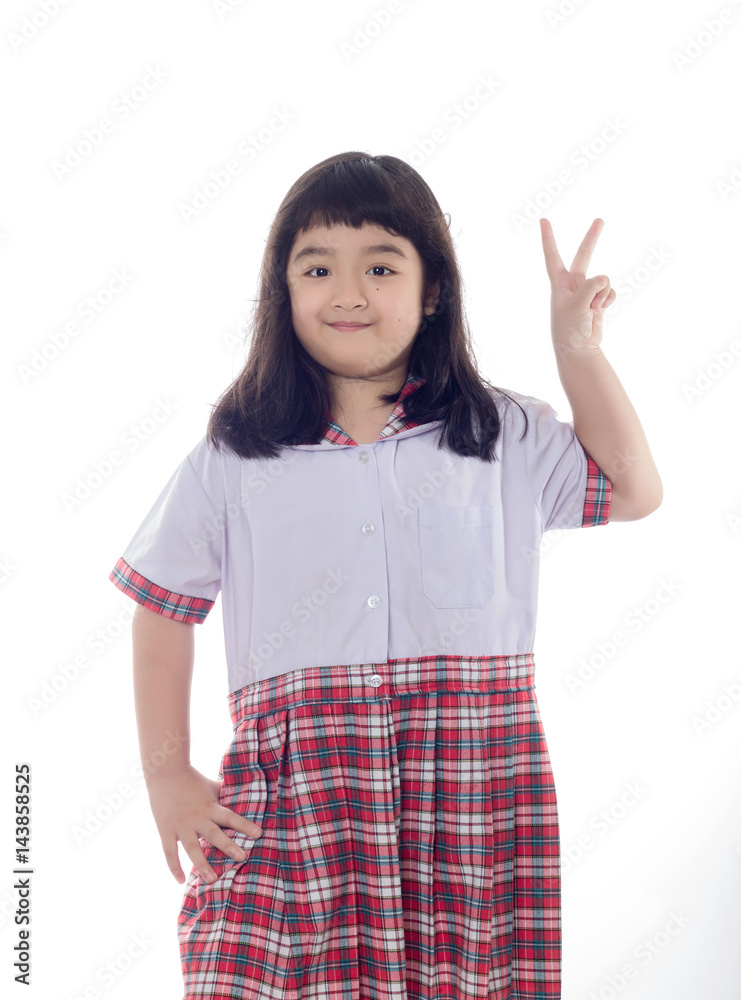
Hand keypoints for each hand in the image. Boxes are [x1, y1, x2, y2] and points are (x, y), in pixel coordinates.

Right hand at [145, 763, 262, 884]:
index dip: (244, 825)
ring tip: (212, 879)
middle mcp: (197, 817)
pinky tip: (180, 881)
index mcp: (210, 806)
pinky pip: (170, 852)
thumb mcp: (212, 784)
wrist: (165, 771)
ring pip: (192, 848)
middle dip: (229, 846)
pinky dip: (174, 867)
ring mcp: (181, 825)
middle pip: (215, 834)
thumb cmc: (192, 778)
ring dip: (202, 864)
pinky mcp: (166, 830)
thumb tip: (246, 788)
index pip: (230, 817)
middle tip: (242, 858)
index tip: (259, 834)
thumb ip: (226, 792)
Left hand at [539, 217, 615, 360]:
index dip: (548, 238)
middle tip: (600, 219)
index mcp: (559, 283)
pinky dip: (608, 299)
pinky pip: (610, 291)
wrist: (579, 349)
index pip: (552, 255)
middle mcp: (573, 284)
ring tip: (592, 309)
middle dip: (592, 238)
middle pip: (584, 255)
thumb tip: (603, 278)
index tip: (543, 220)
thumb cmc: (570, 328)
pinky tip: (601, 310)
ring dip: (602, 294)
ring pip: (603, 280)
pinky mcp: (598, 300)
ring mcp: (587, 291)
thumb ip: (590, 286)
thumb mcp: (577, 305)